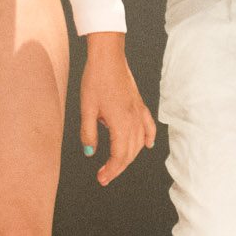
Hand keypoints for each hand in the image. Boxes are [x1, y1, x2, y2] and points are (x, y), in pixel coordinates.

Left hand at [80, 32, 156, 184]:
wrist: (108, 57)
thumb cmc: (95, 80)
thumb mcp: (86, 108)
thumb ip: (88, 132)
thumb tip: (90, 153)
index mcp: (121, 122)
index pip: (119, 155)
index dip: (111, 170)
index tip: (101, 178)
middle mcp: (133, 120)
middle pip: (130, 153)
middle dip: (118, 168)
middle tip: (104, 177)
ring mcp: (139, 112)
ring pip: (139, 143)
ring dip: (129, 156)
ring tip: (117, 164)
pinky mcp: (139, 105)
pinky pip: (148, 127)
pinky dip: (148, 138)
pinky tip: (147, 145)